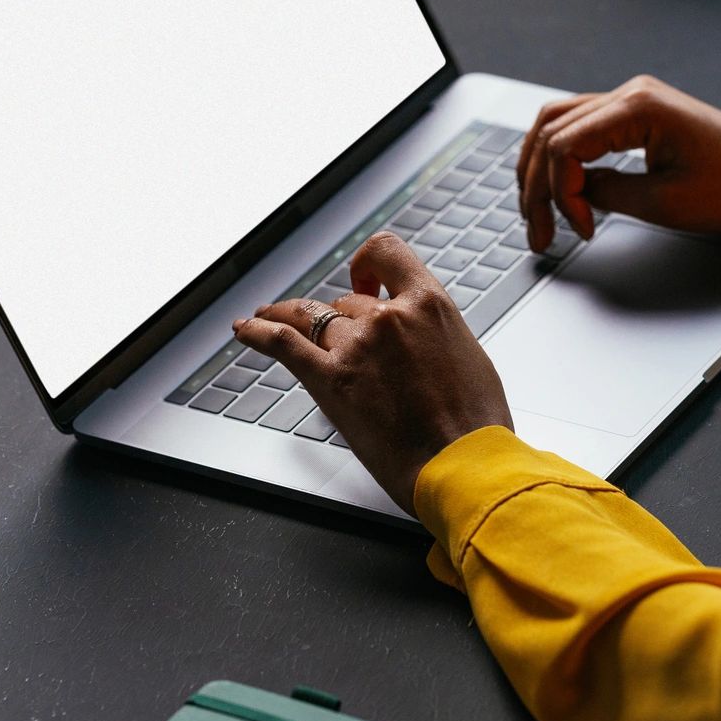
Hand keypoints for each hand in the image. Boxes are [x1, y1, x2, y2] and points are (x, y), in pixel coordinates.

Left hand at [231, 232, 511, 513]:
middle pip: (349, 301)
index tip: (362, 279)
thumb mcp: (469, 359)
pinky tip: (245, 328)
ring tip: (270, 315)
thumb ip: (437, 336)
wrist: (463, 467)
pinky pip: (282, 343)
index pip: (387, 253)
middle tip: (338, 339)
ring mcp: (356, 347)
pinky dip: (258, 331)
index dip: (368, 263)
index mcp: (429, 306)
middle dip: (342, 318)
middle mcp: (389, 318)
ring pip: (312, 316)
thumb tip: (422, 338)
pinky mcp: (330, 381)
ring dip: (290, 314)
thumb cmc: (475, 427)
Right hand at [516, 75, 720, 250]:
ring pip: (556, 124)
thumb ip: (606, 194)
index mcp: (638, 108)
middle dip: (536, 184)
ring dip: (539, 168)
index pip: (564, 145)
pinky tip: (556, 187)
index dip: (559, 192)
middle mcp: (629, 95)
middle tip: (538, 229)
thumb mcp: (664, 202)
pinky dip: (560, 159)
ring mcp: (629, 100)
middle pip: (550, 130)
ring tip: (536, 209)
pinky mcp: (632, 115)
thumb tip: (572, 195)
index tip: (579, 228)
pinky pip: (578, 128)